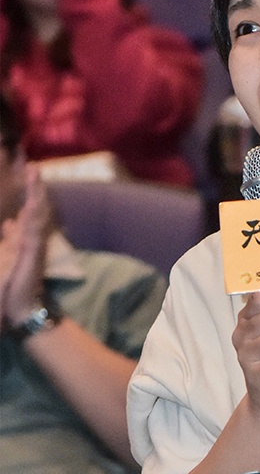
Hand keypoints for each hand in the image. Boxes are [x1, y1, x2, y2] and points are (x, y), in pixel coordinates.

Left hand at [0, 166, 50, 326]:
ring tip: (35, 175)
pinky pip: (34, 232)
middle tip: (33, 166)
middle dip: (34, 188)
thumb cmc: (15, 285)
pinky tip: (33, 203)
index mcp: (26, 238)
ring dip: (36, 195)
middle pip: (36, 208)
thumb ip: (10, 239)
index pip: (30, 210)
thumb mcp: (8, 256)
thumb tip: (9, 222)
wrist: (21, 307)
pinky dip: (34, 217)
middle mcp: (32, 239)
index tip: (29, 171)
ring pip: (37, 215)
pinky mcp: (32, 255)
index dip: (30, 191)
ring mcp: (34, 246)